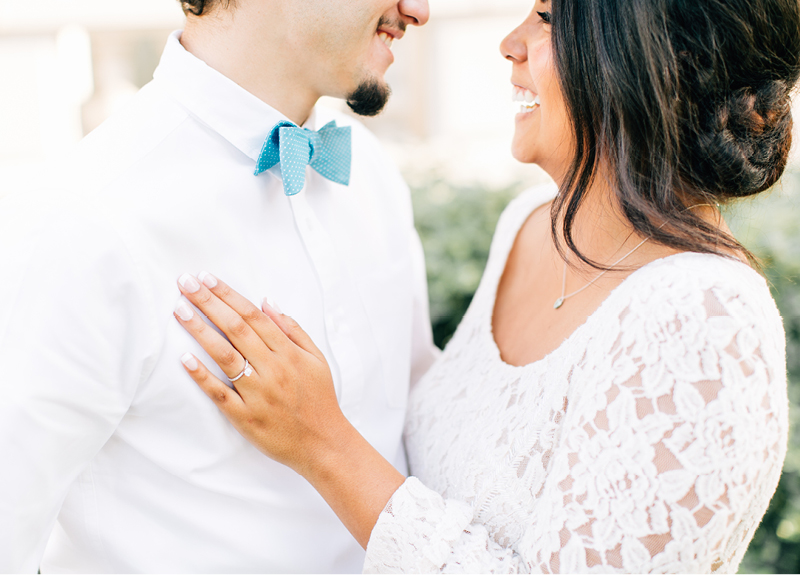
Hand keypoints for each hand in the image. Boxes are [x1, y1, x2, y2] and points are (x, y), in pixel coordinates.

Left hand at [173, 272, 405, 547]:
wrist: (323, 443)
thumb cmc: (319, 399)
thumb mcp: (316, 359)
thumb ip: (292, 329)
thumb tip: (267, 303)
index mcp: (288, 353)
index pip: (253, 316)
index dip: (229, 295)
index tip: (208, 278)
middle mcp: (272, 369)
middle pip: (236, 329)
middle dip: (209, 303)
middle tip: (186, 282)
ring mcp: (258, 393)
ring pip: (225, 356)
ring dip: (200, 330)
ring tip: (180, 309)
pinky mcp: (245, 417)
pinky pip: (220, 394)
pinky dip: (202, 376)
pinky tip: (184, 358)